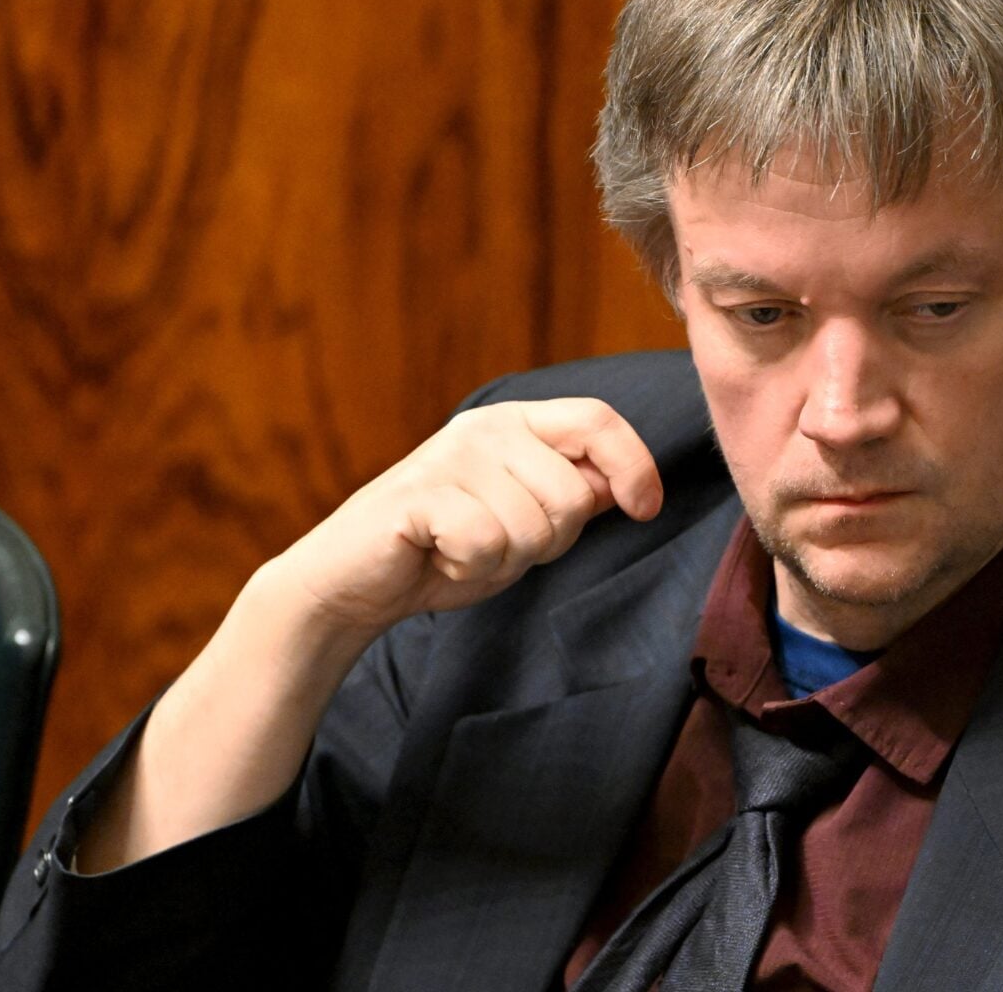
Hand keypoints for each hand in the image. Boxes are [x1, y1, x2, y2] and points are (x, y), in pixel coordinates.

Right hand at [263, 397, 662, 648]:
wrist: (358, 581)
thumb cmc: (448, 549)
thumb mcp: (526, 522)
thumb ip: (571, 495)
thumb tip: (622, 483)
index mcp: (518, 424)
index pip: (598, 420)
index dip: (635, 465)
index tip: (645, 510)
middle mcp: (486, 427)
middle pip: (573, 495)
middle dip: (549, 542)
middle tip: (498, 543)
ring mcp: (450, 456)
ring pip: (534, 528)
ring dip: (506, 560)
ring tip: (463, 548)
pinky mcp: (418, 493)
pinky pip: (487, 544)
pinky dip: (470, 567)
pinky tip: (439, 555)